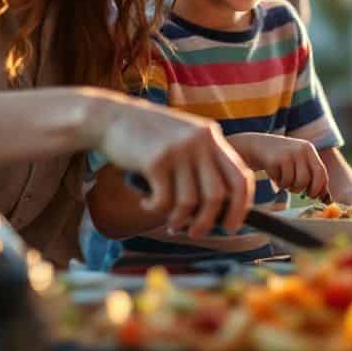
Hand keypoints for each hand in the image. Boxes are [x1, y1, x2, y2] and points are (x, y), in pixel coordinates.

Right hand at [94, 95, 253, 237]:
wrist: (110, 117)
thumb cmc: (147, 136)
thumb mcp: (182, 139)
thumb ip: (202, 162)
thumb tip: (219, 207)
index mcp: (210, 136)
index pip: (240, 176)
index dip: (241, 205)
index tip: (231, 225)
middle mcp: (199, 141)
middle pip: (217, 195)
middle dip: (208, 222)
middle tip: (195, 233)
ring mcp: (178, 150)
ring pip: (189, 203)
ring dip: (179, 220)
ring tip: (167, 221)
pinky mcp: (156, 161)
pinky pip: (163, 201)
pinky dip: (154, 209)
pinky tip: (145, 203)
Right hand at [229, 133, 328, 199]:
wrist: (257, 145)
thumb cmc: (282, 157)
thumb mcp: (299, 159)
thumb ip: (311, 173)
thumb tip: (325, 197)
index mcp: (309, 149)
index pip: (321, 172)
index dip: (319, 188)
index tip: (315, 196)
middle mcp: (300, 150)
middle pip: (307, 180)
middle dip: (302, 190)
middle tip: (296, 189)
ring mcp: (287, 154)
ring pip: (294, 183)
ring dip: (289, 186)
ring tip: (284, 179)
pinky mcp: (274, 160)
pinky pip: (281, 182)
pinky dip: (278, 182)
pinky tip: (274, 174)